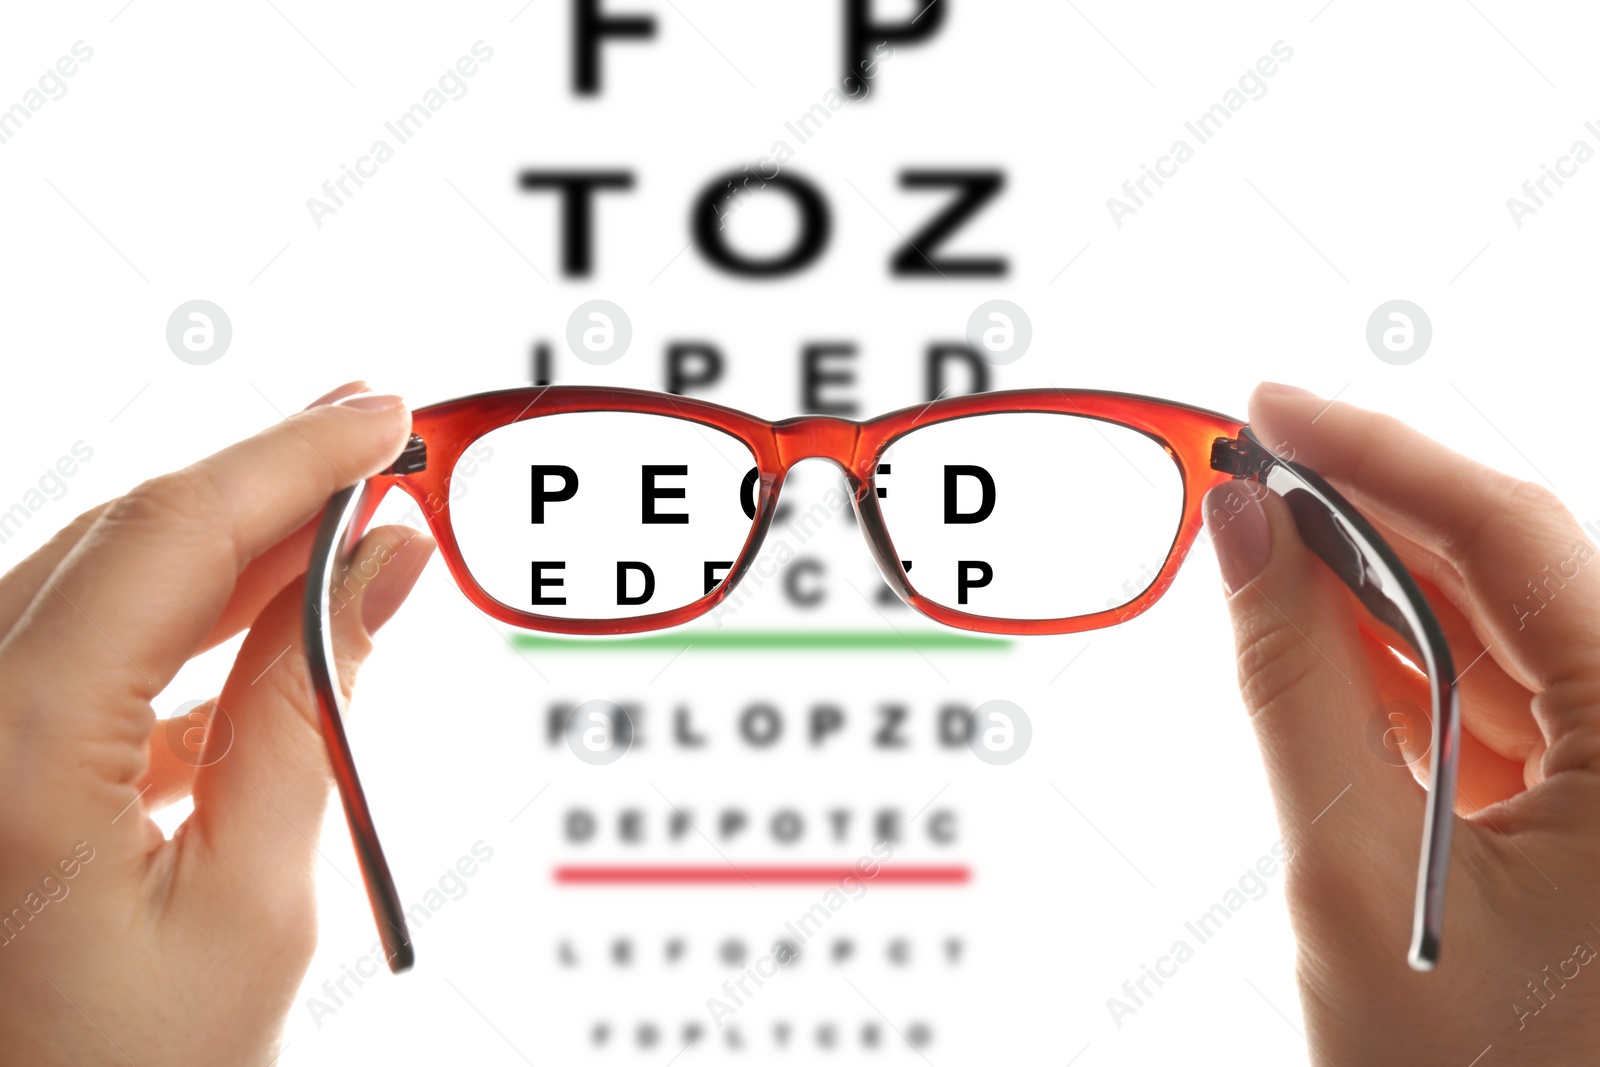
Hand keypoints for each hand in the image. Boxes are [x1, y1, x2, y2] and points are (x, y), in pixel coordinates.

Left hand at [0, 381, 435, 1064]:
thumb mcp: (254, 899)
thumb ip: (311, 707)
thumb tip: (376, 568)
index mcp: (10, 756)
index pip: (168, 538)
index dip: (291, 460)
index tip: (380, 419)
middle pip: (122, 544)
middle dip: (262, 489)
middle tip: (376, 449)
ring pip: (94, 588)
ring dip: (224, 555)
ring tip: (341, 533)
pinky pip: (73, 660)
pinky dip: (175, 634)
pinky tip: (262, 639)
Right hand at [1206, 382, 1599, 1063]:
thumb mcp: (1349, 866)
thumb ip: (1288, 681)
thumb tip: (1243, 537)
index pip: (1512, 540)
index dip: (1379, 456)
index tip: (1271, 411)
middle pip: (1503, 574)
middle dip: (1362, 516)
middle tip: (1243, 472)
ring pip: (1488, 633)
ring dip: (1366, 587)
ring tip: (1258, 545)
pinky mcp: (1577, 809)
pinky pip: (1481, 699)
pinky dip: (1389, 664)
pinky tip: (1308, 629)